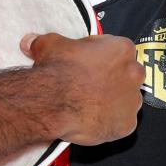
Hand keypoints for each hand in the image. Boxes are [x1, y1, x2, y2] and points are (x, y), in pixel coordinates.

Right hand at [21, 33, 144, 145]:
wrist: (53, 103)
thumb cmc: (57, 73)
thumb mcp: (49, 45)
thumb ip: (45, 41)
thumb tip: (32, 41)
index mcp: (121, 49)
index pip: (115, 49)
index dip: (99, 56)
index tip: (87, 62)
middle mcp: (133, 73)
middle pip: (126, 74)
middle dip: (110, 78)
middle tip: (88, 83)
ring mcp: (132, 101)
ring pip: (125, 100)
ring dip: (112, 100)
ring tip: (89, 103)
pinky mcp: (127, 124)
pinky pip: (121, 122)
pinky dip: (109, 122)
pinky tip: (92, 118)